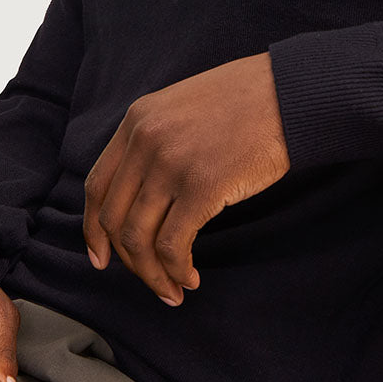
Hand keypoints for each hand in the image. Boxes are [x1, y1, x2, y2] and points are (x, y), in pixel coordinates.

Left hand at [83, 51, 290, 304]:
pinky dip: (177, 269)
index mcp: (137, 120)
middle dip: (128, 260)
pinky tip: (191, 277)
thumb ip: (156, 140)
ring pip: (140, 238)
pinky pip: (174, 244)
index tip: (102, 257)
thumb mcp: (182, 107)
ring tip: (173, 288)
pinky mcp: (202, 186)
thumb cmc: (246, 101)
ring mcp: (171, 163)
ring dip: (153, 274)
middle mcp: (146, 140)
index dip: (93, 229)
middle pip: (115, 218)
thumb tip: (143, 195)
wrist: (288, 92)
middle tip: (149, 279)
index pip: (97, 185)